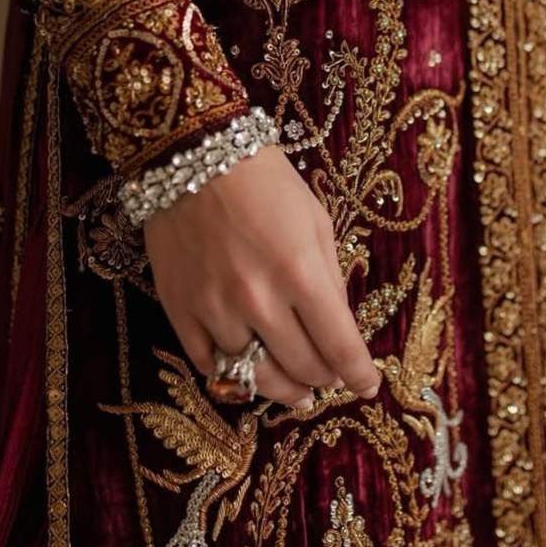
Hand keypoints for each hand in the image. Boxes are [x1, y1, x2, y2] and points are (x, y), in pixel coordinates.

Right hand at [144, 144, 378, 409]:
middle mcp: (257, 298)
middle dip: (323, 379)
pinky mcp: (179, 309)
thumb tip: (338, 329)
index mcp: (300, 272)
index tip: (367, 386)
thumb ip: (329, 279)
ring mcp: (213, 308)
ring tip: (296, 391)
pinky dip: (232, 375)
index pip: (339, 347)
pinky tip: (248, 371)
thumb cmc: (265, 182)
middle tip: (330, 379)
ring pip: (254, 376)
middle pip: (301, 368)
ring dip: (282, 388)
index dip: (358, 375)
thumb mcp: (316, 221)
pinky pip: (208, 365)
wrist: (193, 155)